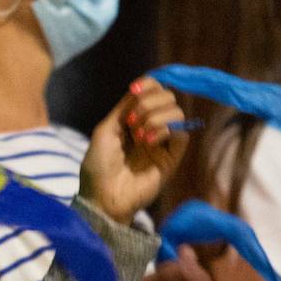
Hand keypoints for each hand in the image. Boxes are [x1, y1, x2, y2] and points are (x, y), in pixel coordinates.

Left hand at [79, 78, 187, 223]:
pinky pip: (182, 134)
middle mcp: (152, 127)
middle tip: (132, 122)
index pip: (153, 91)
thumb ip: (125, 108)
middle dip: (149, 102)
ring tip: (139, 135)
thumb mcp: (106, 129)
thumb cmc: (99, 165)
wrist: (103, 195)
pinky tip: (148, 141)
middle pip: (168, 97)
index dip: (148, 85)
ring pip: (177, 112)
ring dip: (156, 117)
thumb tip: (140, 89)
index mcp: (135, 119)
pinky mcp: (173, 158)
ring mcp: (164, 142)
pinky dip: (165, 131)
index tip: (134, 91)